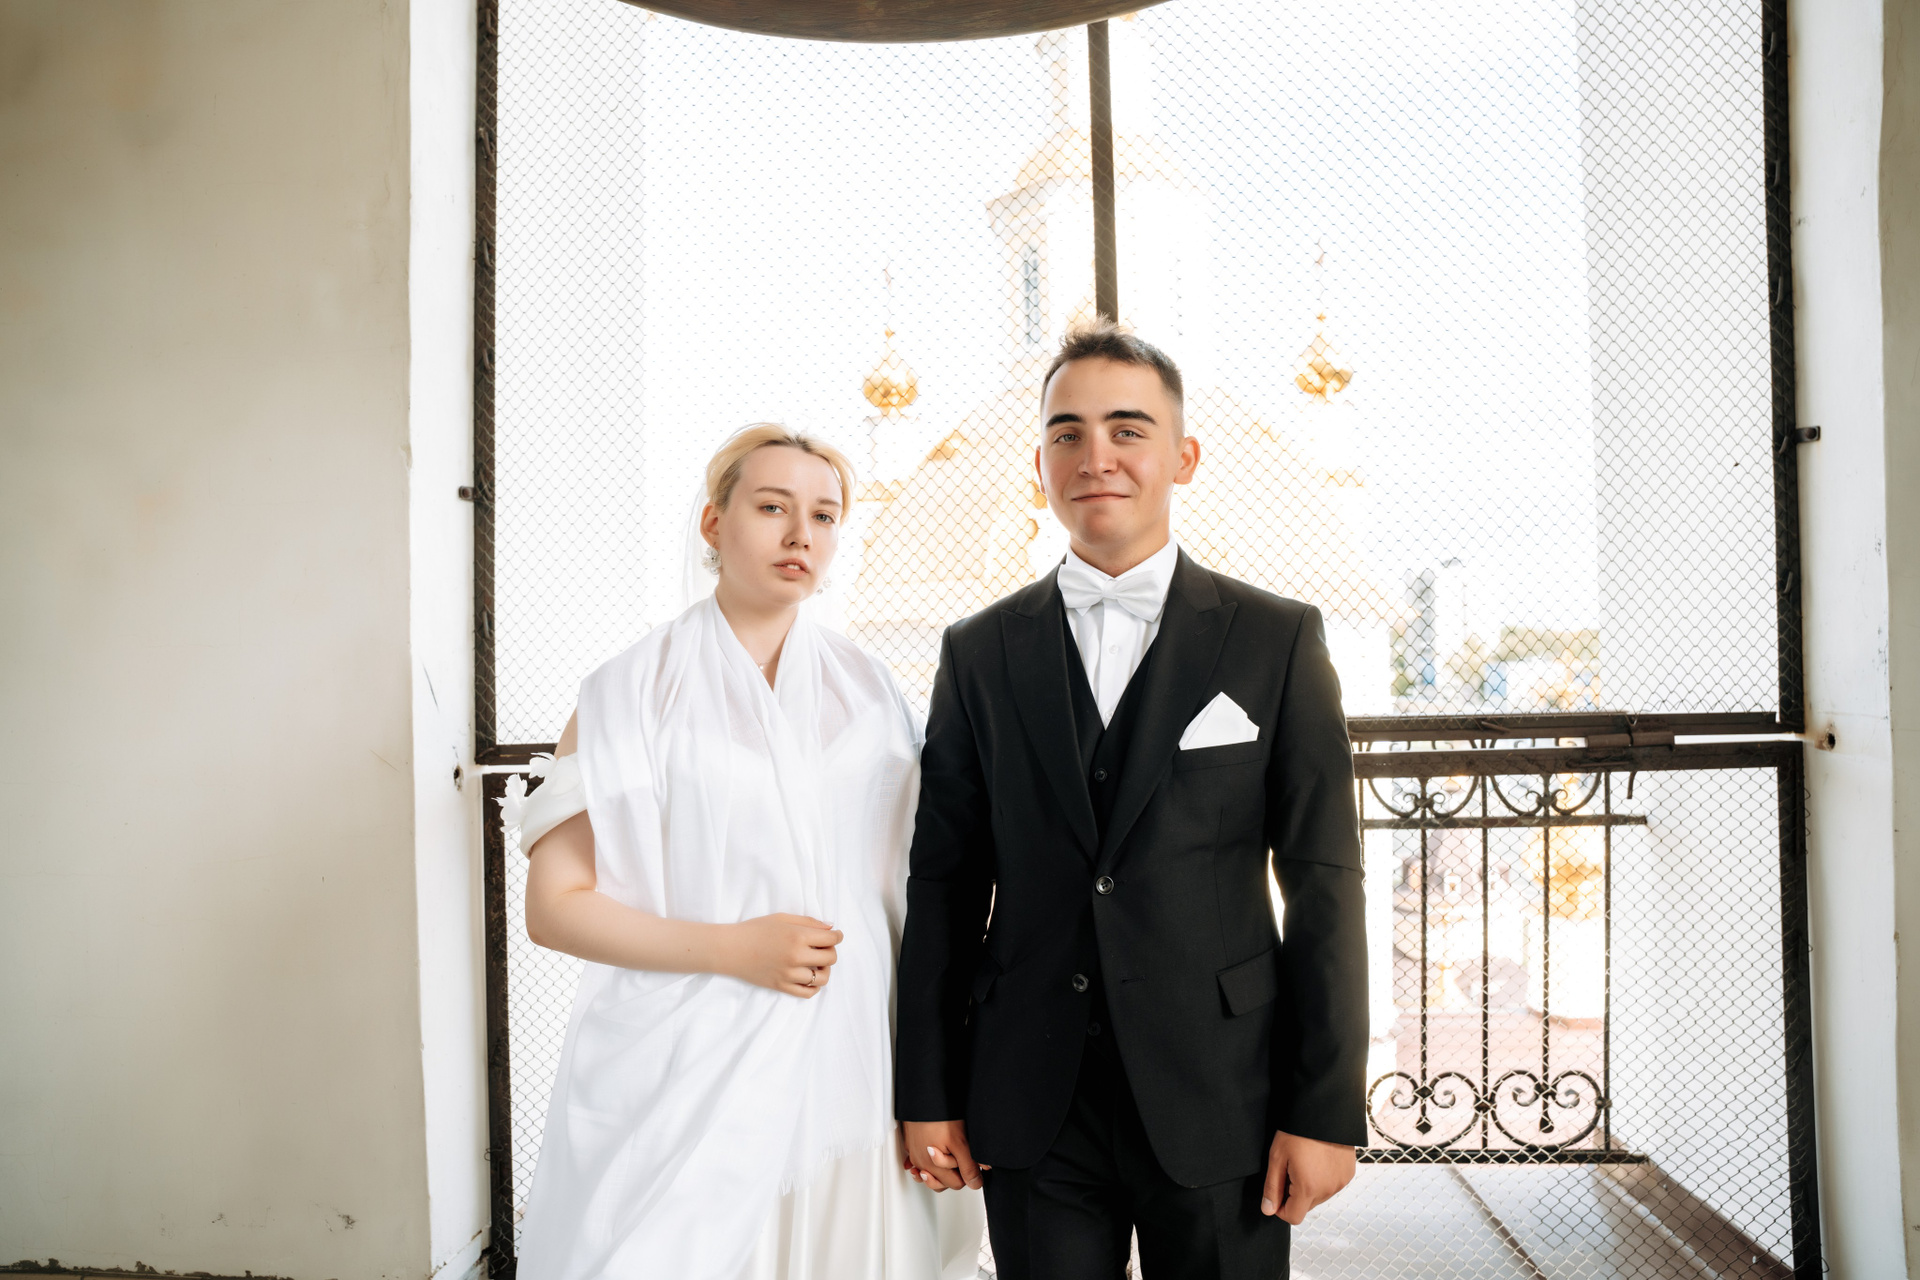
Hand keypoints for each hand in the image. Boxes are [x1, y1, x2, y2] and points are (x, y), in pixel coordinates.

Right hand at [719, 914, 841, 997]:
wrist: (730, 949)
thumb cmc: (755, 930)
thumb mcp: (782, 918)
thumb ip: (808, 922)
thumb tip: (831, 928)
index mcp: (797, 936)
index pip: (831, 940)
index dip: (837, 936)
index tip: (835, 936)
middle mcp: (796, 957)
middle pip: (831, 958)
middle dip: (831, 951)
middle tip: (823, 948)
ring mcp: (789, 974)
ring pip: (823, 978)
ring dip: (824, 970)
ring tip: (816, 964)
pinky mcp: (782, 987)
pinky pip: (808, 993)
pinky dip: (814, 986)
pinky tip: (809, 977)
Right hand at [902, 1119, 989, 1191]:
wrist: (923, 1098)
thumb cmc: (939, 1117)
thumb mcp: (960, 1143)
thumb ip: (968, 1166)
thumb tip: (975, 1183)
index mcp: (932, 1167)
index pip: (955, 1184)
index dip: (966, 1175)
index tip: (972, 1164)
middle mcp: (921, 1163)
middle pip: (942, 1182)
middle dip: (953, 1173)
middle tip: (962, 1158)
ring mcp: (915, 1154)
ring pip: (930, 1173)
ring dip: (940, 1169)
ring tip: (950, 1157)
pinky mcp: (911, 1145)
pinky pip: (920, 1160)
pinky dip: (927, 1161)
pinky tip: (934, 1153)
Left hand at [1260, 1130, 1354, 1223]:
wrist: (1324, 1111)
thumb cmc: (1297, 1131)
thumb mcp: (1277, 1157)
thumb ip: (1272, 1187)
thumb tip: (1268, 1210)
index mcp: (1308, 1188)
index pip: (1293, 1217)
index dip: (1281, 1208)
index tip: (1277, 1191)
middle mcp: (1328, 1189)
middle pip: (1306, 1207)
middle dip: (1294, 1196)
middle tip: (1289, 1170)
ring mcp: (1340, 1182)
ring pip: (1319, 1198)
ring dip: (1309, 1188)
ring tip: (1305, 1162)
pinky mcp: (1348, 1174)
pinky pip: (1332, 1186)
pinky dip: (1323, 1180)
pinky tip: (1318, 1161)